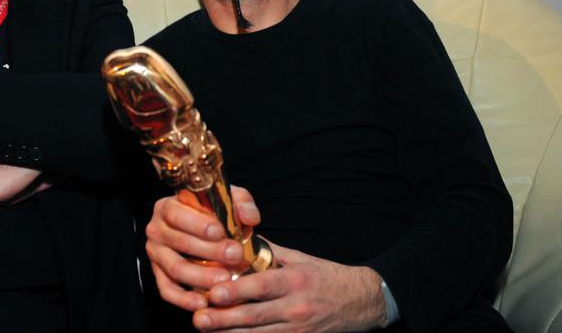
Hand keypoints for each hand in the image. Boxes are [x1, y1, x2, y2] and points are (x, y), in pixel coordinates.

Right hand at [145, 186, 263, 311]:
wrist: (202, 231)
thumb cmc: (212, 214)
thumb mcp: (226, 199)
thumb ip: (241, 202)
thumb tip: (249, 217)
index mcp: (167, 206)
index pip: (177, 214)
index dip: (198, 224)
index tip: (221, 232)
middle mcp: (156, 229)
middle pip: (179, 242)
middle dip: (209, 251)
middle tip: (234, 256)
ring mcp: (156, 254)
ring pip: (175, 267)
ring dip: (200, 276)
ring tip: (224, 279)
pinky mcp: (158, 275)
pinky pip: (167, 290)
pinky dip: (184, 299)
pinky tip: (204, 303)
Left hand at [194, 245, 386, 331]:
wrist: (362, 302)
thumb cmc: (327, 277)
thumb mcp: (300, 258)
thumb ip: (269, 252)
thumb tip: (239, 238)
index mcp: (295, 280)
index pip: (263, 286)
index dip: (238, 291)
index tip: (214, 292)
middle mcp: (296, 307)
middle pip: (255, 316)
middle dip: (224, 318)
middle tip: (199, 319)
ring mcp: (298, 329)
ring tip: (205, 330)